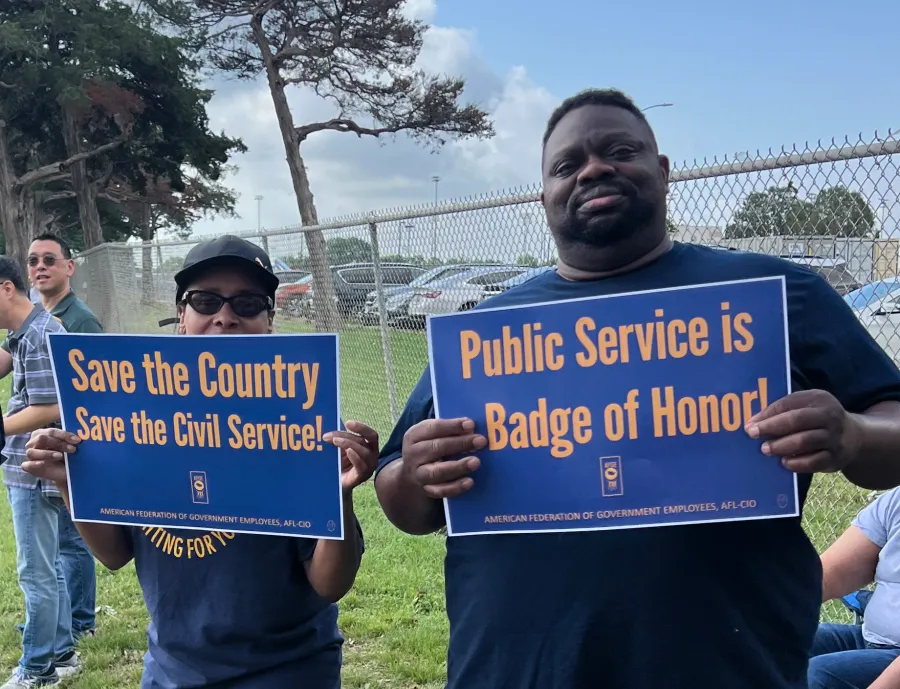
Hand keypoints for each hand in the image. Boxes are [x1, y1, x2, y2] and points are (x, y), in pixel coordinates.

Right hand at [23, 428, 80, 483]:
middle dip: (58, 443)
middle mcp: (33, 443)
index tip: (77, 440)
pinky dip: (35, 464)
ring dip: (47, 453)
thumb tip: (78, 437)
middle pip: (42, 439)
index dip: (64, 435)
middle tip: (73, 449)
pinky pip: (28, 465)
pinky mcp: (29, 467)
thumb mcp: (70, 446)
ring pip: (32, 451)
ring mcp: (30, 455)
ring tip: (60, 456)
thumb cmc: (66, 455)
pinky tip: (43, 463)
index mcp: (42, 433)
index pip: (51, 432)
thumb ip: (70, 440)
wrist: (65, 471)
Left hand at [324, 421, 378, 493]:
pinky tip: (348, 451)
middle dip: (346, 436)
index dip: (361, 427)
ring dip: (348, 444)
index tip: (348, 423)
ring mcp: (369, 467)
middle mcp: (372, 456)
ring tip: (335, 441)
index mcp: (369, 447)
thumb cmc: (340, 463)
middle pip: (363, 441)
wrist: (335, 484)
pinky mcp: (362, 476)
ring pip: (363, 452)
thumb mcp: (340, 448)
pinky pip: (361, 466)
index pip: (371, 434)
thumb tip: (331, 423)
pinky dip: (355, 457)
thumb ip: (339, 437)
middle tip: (331, 436)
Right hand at [401, 418, 485, 498]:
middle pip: (436, 448)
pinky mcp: (426, 490)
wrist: (413, 472)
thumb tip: (472, 428)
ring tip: (476, 462)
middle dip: (460, 443)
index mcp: (414, 435)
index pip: (433, 428)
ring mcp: (418, 474)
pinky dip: (455, 487)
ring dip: (458, 467)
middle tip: (481, 441)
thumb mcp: (433, 434)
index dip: (452, 426)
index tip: (471, 424)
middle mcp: (414, 454)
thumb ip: (450, 430)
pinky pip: (440, 490)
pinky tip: (469, 482)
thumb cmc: (430, 446)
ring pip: (437, 472)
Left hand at [745, 389, 860, 473]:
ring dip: (781, 446)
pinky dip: (796, 463)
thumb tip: (754, 422)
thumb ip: (784, 410)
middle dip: (772, 427)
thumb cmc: (817, 419)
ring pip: (805, 441)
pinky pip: (814, 461)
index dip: (767, 413)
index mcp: (819, 399)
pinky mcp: (835, 457)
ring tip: (765, 449)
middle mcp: (829, 416)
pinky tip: (784, 462)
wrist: (854, 437)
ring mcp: (834, 437)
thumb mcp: (806, 406)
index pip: (789, 403)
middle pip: (797, 420)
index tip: (750, 423)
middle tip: (753, 435)